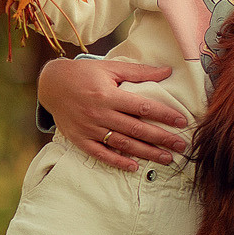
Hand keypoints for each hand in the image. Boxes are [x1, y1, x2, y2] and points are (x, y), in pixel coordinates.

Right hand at [38, 57, 189, 169]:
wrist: (51, 84)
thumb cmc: (84, 74)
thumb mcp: (110, 67)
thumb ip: (139, 72)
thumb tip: (167, 71)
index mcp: (108, 94)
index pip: (143, 107)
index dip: (164, 115)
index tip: (182, 121)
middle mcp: (99, 113)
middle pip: (136, 129)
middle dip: (161, 138)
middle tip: (181, 146)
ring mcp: (89, 128)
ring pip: (122, 144)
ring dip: (146, 153)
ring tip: (166, 158)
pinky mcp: (79, 139)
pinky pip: (101, 154)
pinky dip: (117, 161)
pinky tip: (135, 167)